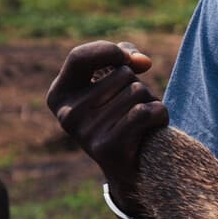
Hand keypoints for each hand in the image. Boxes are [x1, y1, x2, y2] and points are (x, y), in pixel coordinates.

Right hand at [47, 40, 170, 202]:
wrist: (130, 167)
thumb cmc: (122, 115)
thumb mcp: (113, 81)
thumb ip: (122, 57)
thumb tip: (140, 61)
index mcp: (59, 95)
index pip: (79, 57)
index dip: (109, 50)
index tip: (128, 59)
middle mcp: (66, 114)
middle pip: (121, 74)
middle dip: (137, 84)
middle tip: (132, 109)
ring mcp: (85, 133)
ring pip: (137, 91)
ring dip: (150, 101)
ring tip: (140, 121)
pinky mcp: (107, 148)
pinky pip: (144, 112)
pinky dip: (159, 114)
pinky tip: (153, 127)